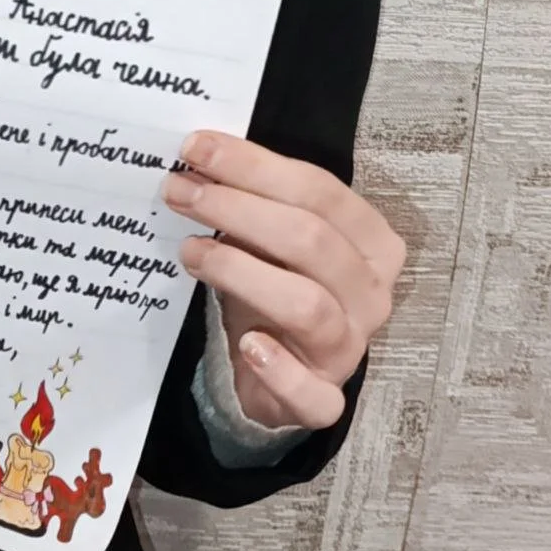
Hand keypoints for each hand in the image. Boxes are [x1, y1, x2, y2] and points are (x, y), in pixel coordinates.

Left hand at [162, 129, 405, 431]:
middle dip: (237, 208)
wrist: (276, 370)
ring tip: (190, 252)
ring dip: (241, 272)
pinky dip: (280, 368)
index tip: (195, 148)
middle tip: (179, 192)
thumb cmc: (278, 282)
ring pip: (308, 304)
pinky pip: (313, 394)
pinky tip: (247, 344)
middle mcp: (371, 292)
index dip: (254, 165)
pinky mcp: (326, 401)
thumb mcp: (270, 236)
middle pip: (311, 239)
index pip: (318, 189)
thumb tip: (196, 158)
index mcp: (371, 240)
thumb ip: (250, 198)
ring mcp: (352, 348)